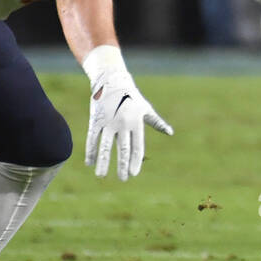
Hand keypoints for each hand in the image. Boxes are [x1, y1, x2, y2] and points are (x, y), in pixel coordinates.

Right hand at [84, 63, 172, 181]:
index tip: (133, 174)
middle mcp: (123, 124)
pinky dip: (91, 151)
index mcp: (136, 123)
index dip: (135, 162)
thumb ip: (157, 122)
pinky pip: (92, 139)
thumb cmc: (132, 97)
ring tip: (101, 176)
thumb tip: (170, 133)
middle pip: (123, 149)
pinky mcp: (96, 120)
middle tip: (122, 179)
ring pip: (105, 146)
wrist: (112, 81)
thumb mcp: (146, 108)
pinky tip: (90, 163)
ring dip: (103, 162)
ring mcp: (108, 122)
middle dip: (122, 166)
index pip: (137, 147)